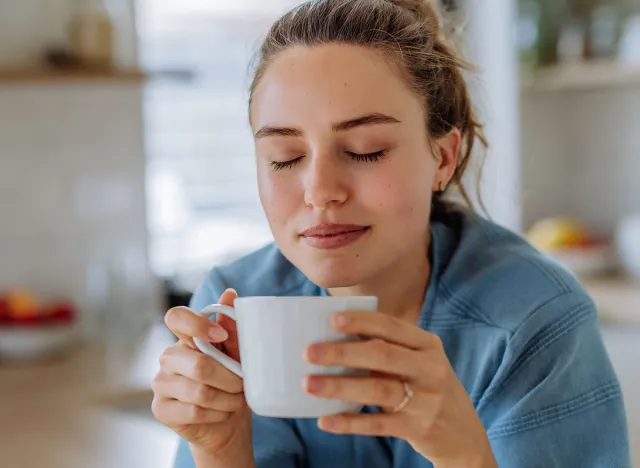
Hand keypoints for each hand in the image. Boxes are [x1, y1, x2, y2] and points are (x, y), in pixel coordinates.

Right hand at [152, 289, 251, 456]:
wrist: (226, 423)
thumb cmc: (230, 382)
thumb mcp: (236, 353)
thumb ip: (231, 326)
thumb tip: (230, 293)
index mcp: (185, 338)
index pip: (175, 317)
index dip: (197, 325)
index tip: (221, 336)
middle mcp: (168, 357)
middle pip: (198, 364)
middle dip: (230, 378)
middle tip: (244, 385)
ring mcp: (161, 383)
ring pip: (199, 391)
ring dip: (228, 398)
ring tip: (239, 400)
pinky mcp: (161, 409)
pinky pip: (194, 410)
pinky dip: (218, 413)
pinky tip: (223, 412)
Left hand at [303, 311, 496, 467]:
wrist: (463, 435)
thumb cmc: (427, 389)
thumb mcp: (419, 363)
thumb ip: (388, 350)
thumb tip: (333, 337)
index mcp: (428, 345)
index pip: (392, 327)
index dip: (362, 321)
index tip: (332, 319)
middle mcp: (430, 369)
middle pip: (382, 355)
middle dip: (343, 352)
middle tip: (310, 352)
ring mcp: (427, 400)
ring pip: (378, 390)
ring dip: (340, 386)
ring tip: (309, 384)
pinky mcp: (419, 428)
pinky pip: (379, 425)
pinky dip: (350, 422)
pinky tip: (326, 421)